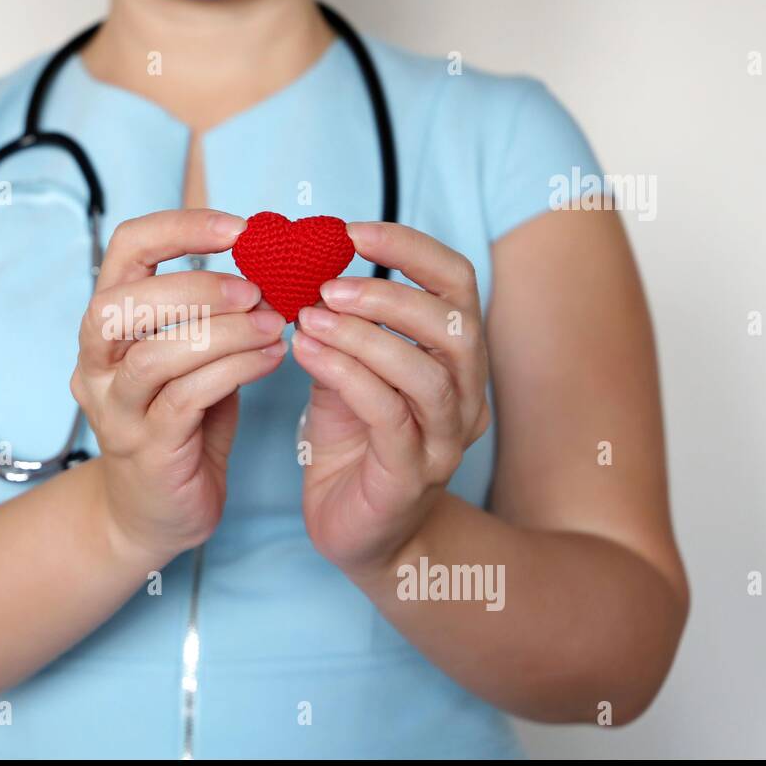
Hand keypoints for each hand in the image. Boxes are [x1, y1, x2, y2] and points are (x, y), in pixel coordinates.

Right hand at [71, 209, 287, 564]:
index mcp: (106, 326)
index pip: (125, 250)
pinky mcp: (145, 448)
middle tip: (257, 289)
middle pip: (121, 304)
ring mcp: (114, 409)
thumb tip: (274, 264)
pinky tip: (271, 358)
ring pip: (154, 354)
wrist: (154, 513)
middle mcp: (95, 364)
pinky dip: (235, 370)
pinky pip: (186, 397)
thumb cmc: (181, 426)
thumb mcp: (194, 359)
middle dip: (196, 287)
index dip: (179, 228)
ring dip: (224, 332)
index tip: (240, 228)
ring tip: (274, 325)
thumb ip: (216, 315)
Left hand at [292, 222, 490, 572]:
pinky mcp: (412, 474)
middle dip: (387, 293)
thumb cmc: (353, 445)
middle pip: (454, 324)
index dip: (410, 248)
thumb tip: (299, 265)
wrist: (361, 534)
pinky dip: (347, 375)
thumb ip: (336, 327)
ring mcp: (445, 439)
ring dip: (364, 335)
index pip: (456, 284)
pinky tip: (306, 353)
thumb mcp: (343, 372)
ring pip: (424, 371)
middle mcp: (465, 396)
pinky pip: (389, 415)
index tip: (352, 231)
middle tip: (324, 283)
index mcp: (456, 359)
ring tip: (308, 317)